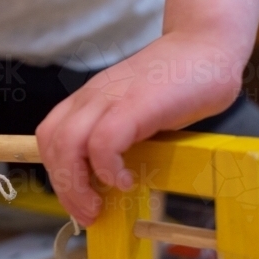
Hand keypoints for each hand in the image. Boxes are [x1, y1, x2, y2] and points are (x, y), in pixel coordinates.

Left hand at [35, 31, 242, 225]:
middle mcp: (92, 98)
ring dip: (78, 185)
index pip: (50, 139)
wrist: (208, 45)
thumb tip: (109, 184)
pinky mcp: (136, 104)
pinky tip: (126, 181)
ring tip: (100, 204)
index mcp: (88, 102)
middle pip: (52, 145)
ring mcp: (111, 98)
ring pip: (67, 144)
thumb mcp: (136, 114)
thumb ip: (119, 140)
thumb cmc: (178, 84)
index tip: (77, 202)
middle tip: (87, 214)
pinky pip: (104, 141)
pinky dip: (108, 169)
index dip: (58, 174)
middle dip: (64, 188)